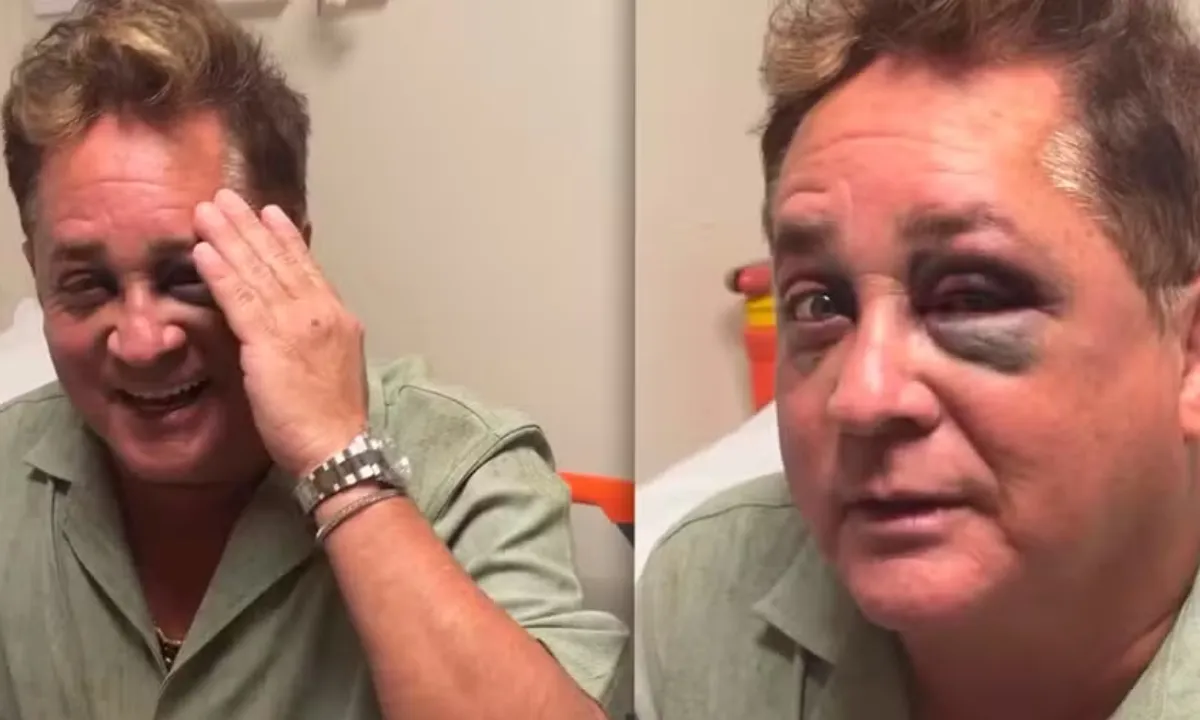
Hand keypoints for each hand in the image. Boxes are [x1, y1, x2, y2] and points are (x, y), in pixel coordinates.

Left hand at [192, 189, 367, 477]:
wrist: (338, 447)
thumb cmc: (333, 421)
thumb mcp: (333, 367)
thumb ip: (314, 340)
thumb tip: (296, 327)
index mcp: (338, 318)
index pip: (307, 268)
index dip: (285, 238)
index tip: (269, 213)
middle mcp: (320, 313)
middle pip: (280, 260)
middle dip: (250, 226)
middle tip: (227, 197)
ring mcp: (296, 325)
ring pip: (257, 272)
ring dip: (229, 237)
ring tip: (206, 211)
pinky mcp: (269, 344)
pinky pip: (239, 299)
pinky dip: (220, 271)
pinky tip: (202, 250)